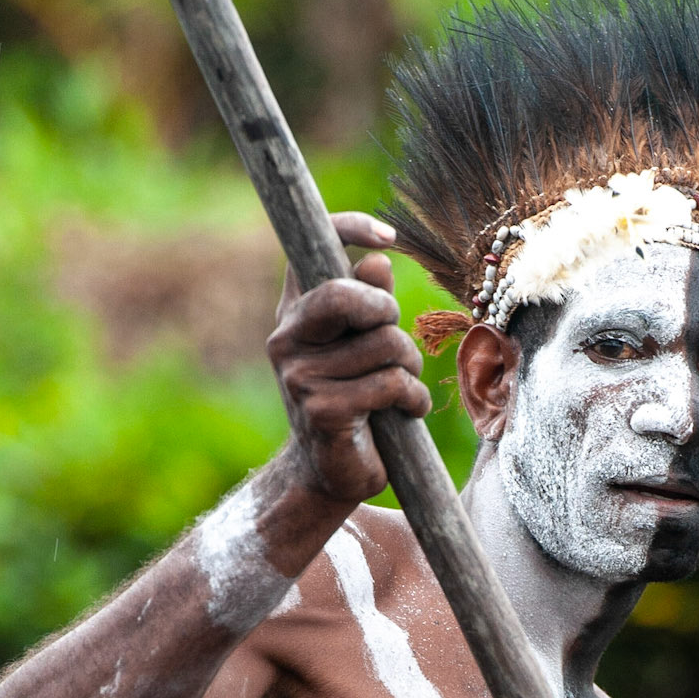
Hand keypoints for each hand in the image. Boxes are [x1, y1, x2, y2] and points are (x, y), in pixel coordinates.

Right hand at [267, 211, 429, 503]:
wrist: (329, 470)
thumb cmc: (354, 399)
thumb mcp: (362, 345)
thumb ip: (369, 301)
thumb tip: (376, 261)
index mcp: (296, 311)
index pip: (312, 245)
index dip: (351, 227)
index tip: (390, 238)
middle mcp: (286, 337)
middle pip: (345, 295)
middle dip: (387, 314)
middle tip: (395, 342)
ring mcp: (299, 375)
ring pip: (384, 345)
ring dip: (409, 367)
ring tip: (400, 388)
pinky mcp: (321, 410)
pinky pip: (389, 386)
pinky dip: (412, 399)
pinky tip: (404, 412)